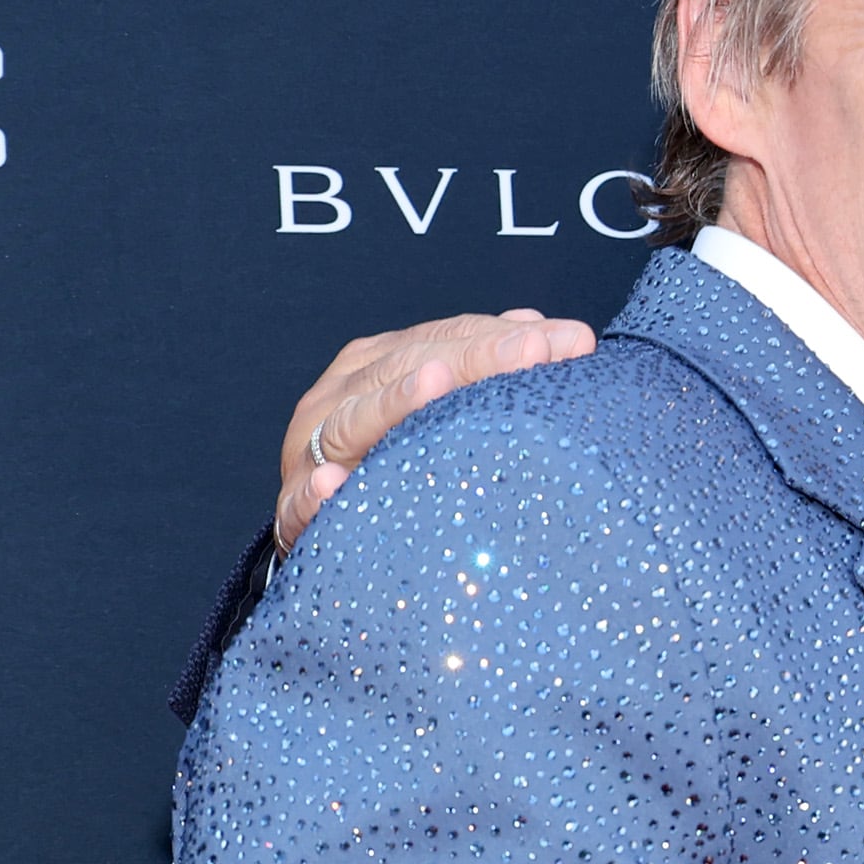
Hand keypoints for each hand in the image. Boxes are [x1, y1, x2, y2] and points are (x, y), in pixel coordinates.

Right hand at [279, 309, 599, 547]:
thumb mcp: (441, 412)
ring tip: (437, 382)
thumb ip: (482, 371)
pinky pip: (300, 504)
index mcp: (379, 366)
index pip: (447, 338)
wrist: (335, 535)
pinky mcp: (294, 513)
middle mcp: (340, 398)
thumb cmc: (399, 466)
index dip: (506, 336)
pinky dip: (315, 494)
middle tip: (536, 351)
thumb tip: (538, 329)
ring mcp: (312, 452)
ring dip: (394, 402)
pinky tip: (335, 485)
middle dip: (477, 357)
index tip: (570, 340)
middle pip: (410, 365)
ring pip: (354, 421)